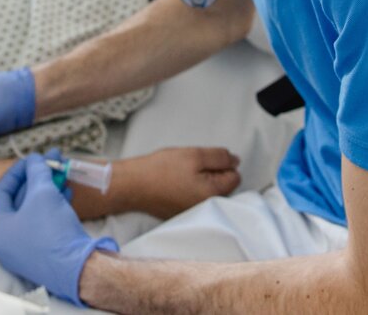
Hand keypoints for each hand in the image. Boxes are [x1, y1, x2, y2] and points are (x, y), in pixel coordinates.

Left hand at [0, 154, 118, 304]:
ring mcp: (27, 250)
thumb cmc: (52, 231)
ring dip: (49, 188)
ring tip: (63, 172)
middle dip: (38, 177)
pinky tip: (67, 191)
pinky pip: (45, 222)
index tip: (33, 158)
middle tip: (52, 161)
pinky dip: (54, 205)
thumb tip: (34, 159)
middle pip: (20, 200)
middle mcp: (8, 243)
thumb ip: (36, 171)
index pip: (1, 192)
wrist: (80, 268)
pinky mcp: (45, 253)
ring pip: (35, 210)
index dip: (18, 170)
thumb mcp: (43, 193)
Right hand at [122, 147, 240, 218]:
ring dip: (200, 180)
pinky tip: (174, 182)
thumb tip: (235, 161)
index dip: (221, 162)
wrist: (132, 185)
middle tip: (191, 165)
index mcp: (213, 194)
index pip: (235, 176)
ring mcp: (193, 213)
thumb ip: (219, 156)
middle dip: (212, 172)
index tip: (204, 159)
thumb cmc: (161, 169)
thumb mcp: (194, 155)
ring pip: (208, 191)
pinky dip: (188, 189)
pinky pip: (194, 198)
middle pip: (223, 186)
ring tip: (181, 173)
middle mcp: (206, 208)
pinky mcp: (181, 213)